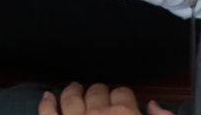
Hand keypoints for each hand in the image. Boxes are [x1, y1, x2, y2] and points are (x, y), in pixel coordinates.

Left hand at [38, 82, 169, 114]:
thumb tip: (153, 105)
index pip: (123, 94)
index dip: (124, 96)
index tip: (124, 100)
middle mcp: (98, 113)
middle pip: (97, 92)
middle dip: (100, 91)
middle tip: (100, 93)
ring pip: (71, 97)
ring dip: (74, 90)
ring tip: (75, 88)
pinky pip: (48, 113)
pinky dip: (47, 103)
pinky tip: (48, 96)